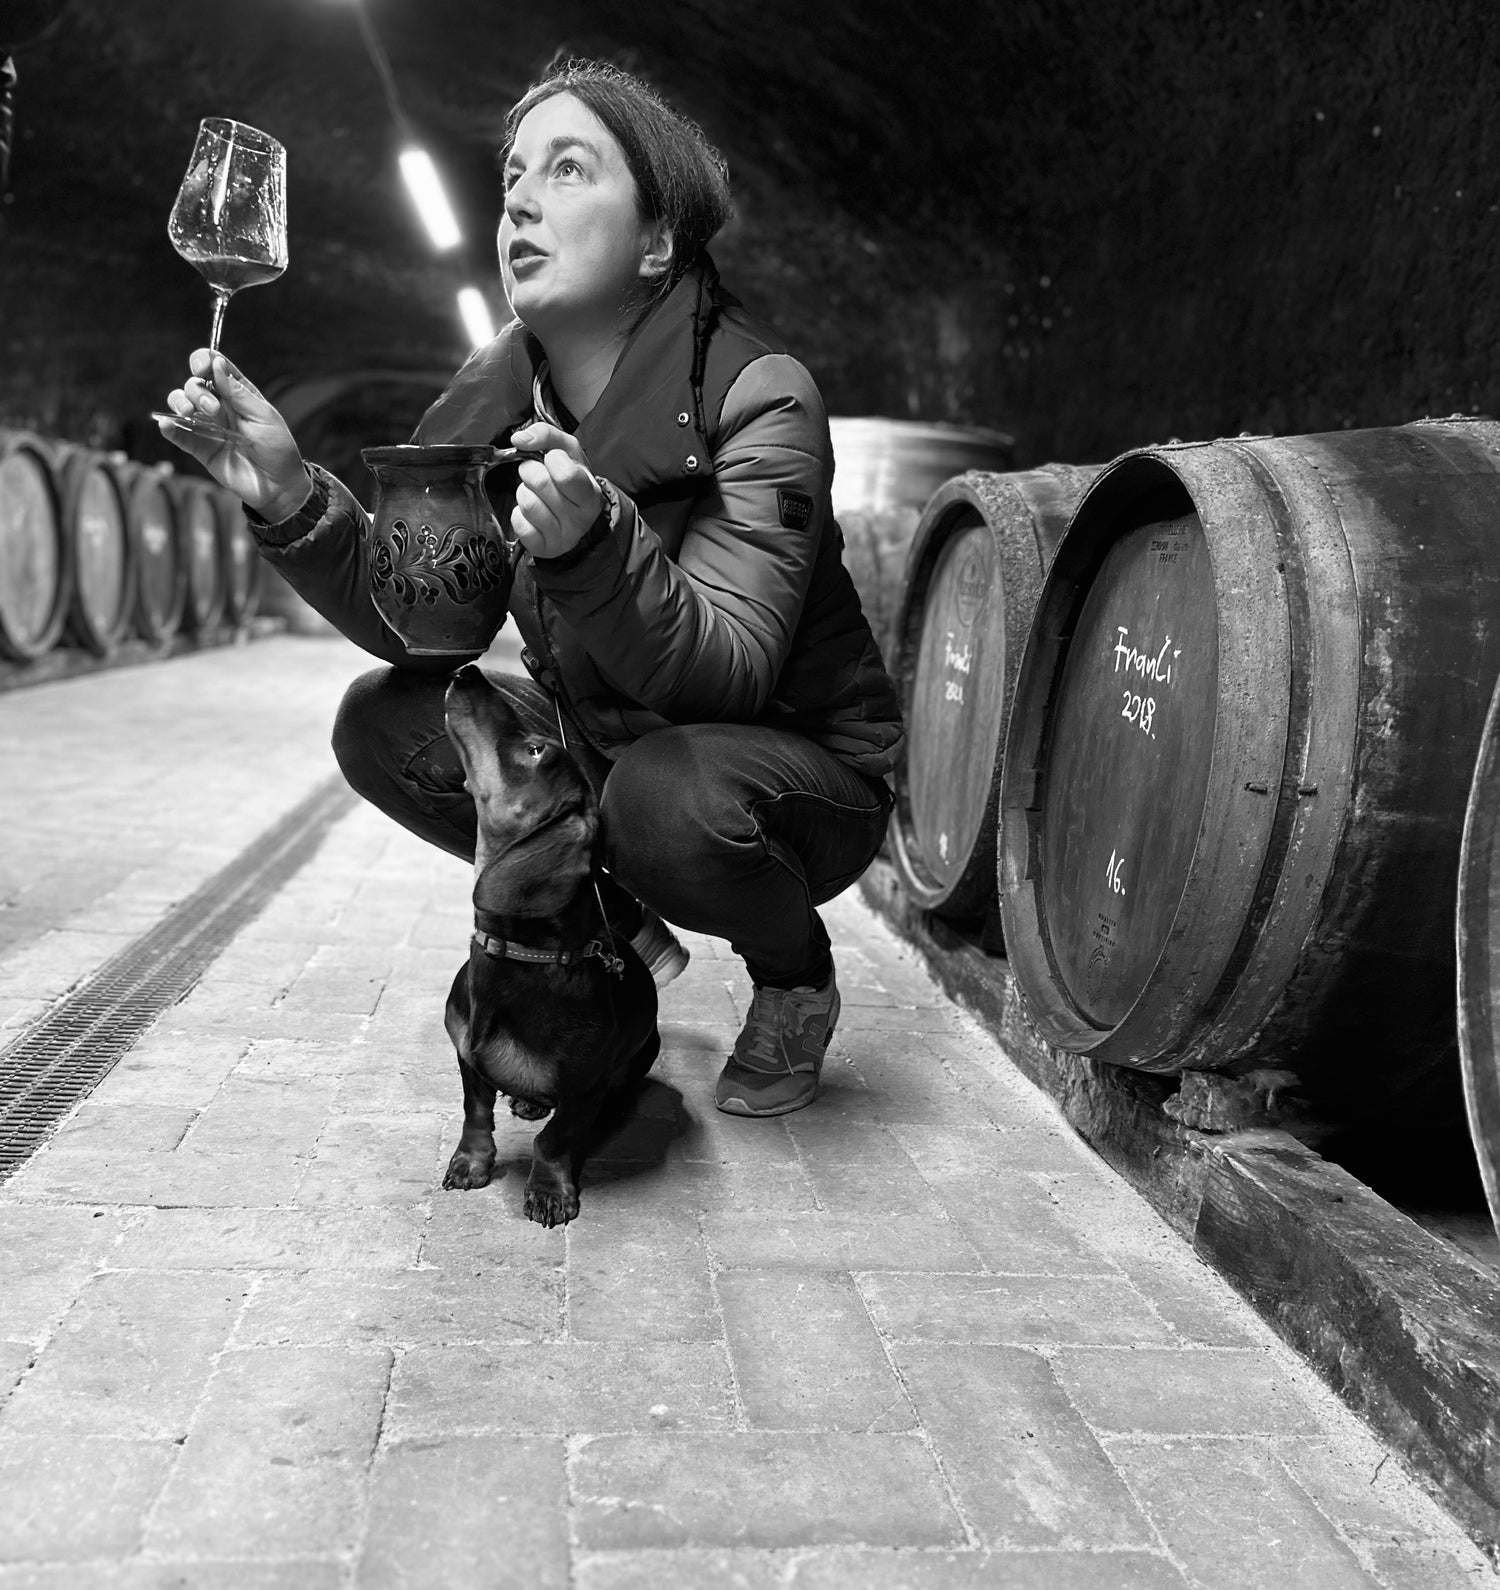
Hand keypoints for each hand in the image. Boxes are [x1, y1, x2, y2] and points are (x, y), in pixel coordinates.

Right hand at [159, 350, 311, 521]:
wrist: (278, 486)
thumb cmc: (278, 449)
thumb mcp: (264, 417)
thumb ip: (238, 393)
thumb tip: (217, 364)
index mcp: (238, 395)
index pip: (215, 368)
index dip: (204, 361)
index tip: (202, 366)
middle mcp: (221, 407)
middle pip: (195, 385)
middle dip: (198, 391)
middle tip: (214, 410)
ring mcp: (209, 427)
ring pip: (181, 403)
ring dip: (180, 402)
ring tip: (189, 413)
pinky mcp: (201, 448)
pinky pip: (179, 434)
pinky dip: (169, 427)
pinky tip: (167, 424)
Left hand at [509, 422, 602, 558]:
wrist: (577, 516)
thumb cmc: (571, 479)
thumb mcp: (567, 451)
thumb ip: (546, 434)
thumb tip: (519, 439)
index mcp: (591, 493)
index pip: (565, 474)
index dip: (551, 460)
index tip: (553, 462)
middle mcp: (580, 519)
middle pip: (540, 484)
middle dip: (531, 472)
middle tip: (538, 476)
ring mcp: (562, 536)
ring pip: (526, 503)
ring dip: (524, 492)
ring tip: (536, 495)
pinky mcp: (543, 548)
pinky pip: (518, 523)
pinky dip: (519, 514)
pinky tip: (532, 514)